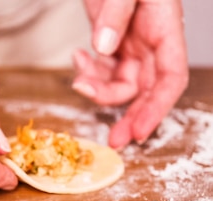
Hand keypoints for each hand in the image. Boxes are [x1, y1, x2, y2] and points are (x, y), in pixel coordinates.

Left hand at [73, 0, 188, 148]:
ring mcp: (131, 40)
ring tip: (80, 81)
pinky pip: (104, 66)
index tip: (139, 132)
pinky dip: (89, 71)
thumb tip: (103, 47)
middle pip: (146, 88)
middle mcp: (151, 39)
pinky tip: (78, 60)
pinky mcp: (111, 37)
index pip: (170, 78)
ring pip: (121, 81)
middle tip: (113, 139)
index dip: (157, 108)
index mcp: (163, 28)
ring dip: (100, 90)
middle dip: (131, 115)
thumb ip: (115, 15)